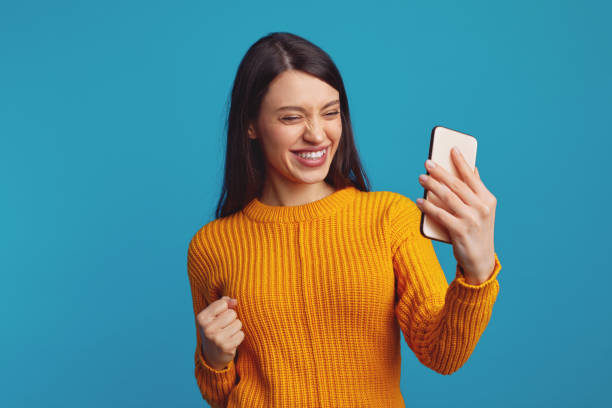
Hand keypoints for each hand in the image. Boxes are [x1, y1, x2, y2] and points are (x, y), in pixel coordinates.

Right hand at [197, 296, 243, 369]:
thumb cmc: (215, 329)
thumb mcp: (213, 315)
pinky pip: (241, 334)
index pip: (223, 304)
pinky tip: (230, 341)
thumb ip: (223, 303)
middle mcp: (207, 329)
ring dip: (235, 328)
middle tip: (224, 327)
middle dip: (231, 319)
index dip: (225, 309)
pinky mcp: (226, 347)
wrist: (212, 354)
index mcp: (201, 318)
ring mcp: (216, 339)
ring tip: (227, 334)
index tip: (219, 317)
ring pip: (238, 323)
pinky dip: (238, 337)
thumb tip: (235, 301)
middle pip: (232, 313)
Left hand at [416, 147, 496, 284]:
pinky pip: (439, 214)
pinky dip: (427, 206)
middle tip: (427, 163)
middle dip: (440, 172)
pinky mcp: (459, 231)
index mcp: (488, 200)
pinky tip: (419, 200)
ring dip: (431, 185)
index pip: (472, 176)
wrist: (480, 261)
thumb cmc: (477, 231)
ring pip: (447, 197)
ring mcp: (471, 220)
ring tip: (421, 178)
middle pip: (456, 185)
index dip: (461, 161)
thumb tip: (471, 168)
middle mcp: (481, 208)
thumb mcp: (482, 210)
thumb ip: (476, 190)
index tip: (451, 149)